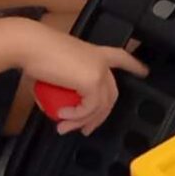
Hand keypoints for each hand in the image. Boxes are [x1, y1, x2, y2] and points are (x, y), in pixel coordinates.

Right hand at [20, 22, 146, 134]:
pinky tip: (62, 116)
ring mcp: (99, 71)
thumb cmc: (35, 55)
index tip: (144, 71)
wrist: (30, 46)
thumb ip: (62, 89)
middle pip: (111, 94)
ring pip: (100, 106)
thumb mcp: (54, 73)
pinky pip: (89, 108)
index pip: (121, 57)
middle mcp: (101, 61)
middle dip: (99, 117)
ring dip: (82, 121)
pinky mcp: (92, 81)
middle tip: (85, 129)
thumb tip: (55, 108)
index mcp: (94, 53)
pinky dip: (76, 116)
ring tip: (64, 127)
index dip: (134, 66)